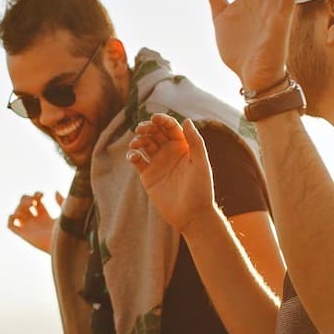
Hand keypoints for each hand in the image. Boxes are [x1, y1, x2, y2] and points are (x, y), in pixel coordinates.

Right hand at [7, 191, 62, 252]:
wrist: (63, 243)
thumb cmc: (67, 230)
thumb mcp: (65, 212)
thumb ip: (61, 201)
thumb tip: (55, 191)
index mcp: (45, 216)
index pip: (35, 202)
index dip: (36, 195)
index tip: (42, 195)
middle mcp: (35, 222)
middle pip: (24, 205)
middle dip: (26, 199)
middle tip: (34, 201)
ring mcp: (29, 228)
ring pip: (17, 213)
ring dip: (20, 206)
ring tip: (29, 207)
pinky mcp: (24, 234)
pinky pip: (10, 225)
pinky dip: (11, 218)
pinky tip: (20, 214)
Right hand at [127, 116, 215, 231]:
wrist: (191, 215)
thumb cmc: (201, 189)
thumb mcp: (201, 164)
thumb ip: (195, 142)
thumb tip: (187, 120)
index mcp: (183, 146)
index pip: (171, 127)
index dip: (162, 120)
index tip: (154, 118)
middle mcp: (170, 152)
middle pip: (155, 132)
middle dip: (147, 127)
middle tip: (141, 129)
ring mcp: (158, 163)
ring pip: (144, 144)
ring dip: (138, 140)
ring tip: (135, 143)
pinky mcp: (147, 175)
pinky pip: (137, 160)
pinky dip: (132, 155)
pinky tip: (133, 157)